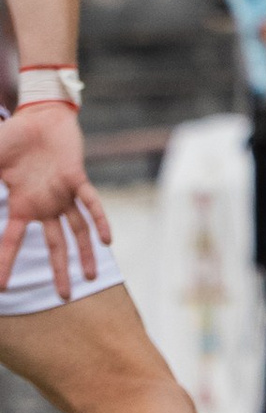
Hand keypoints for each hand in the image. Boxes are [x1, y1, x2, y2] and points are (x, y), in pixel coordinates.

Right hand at [0, 105, 111, 303]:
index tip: (2, 289)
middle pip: (55, 245)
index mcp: (22, 206)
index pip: (11, 242)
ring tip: (92, 277)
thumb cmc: (12, 139)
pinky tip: (107, 240)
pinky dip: (99, 220)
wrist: (38, 115)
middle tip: (65, 297)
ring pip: (77, 230)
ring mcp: (63, 194)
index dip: (5, 264)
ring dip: (85, 253)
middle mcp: (45, 205)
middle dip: (60, 271)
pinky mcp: (77, 178)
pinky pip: (90, 203)